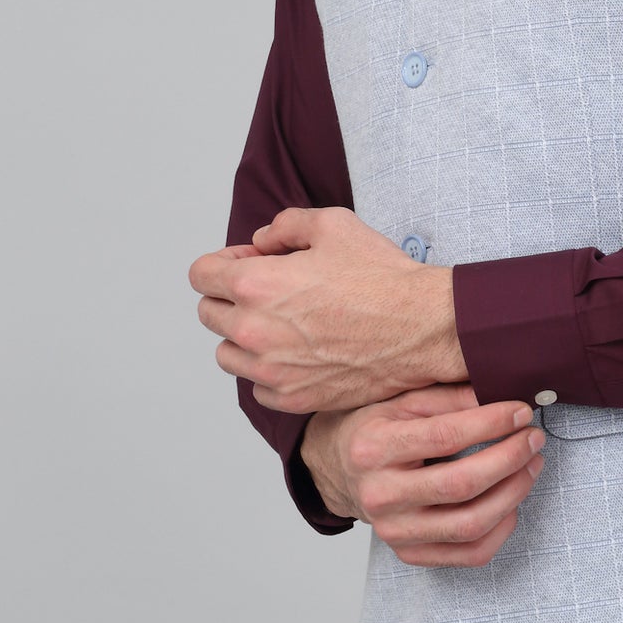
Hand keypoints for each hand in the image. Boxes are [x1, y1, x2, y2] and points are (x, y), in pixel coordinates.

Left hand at [189, 206, 467, 414]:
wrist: (421, 327)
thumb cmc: (381, 276)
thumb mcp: (333, 224)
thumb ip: (284, 226)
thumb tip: (262, 242)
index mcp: (255, 285)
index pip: (201, 275)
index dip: (225, 262)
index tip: (254, 262)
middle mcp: (253, 330)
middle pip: (209, 313)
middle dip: (232, 296)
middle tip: (274, 290)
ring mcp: (270, 370)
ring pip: (227, 354)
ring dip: (244, 336)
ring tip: (283, 324)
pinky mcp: (292, 398)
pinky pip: (257, 386)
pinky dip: (268, 370)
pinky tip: (298, 353)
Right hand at [301, 384, 546, 565]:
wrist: (339, 470)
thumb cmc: (376, 429)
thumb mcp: (403, 401)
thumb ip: (450, 399)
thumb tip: (502, 399)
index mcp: (374, 449)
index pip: (445, 437)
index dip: (492, 424)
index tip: (521, 413)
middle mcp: (380, 495)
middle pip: (461, 484)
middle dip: (509, 459)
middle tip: (533, 439)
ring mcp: (394, 532)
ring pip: (470, 524)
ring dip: (513, 493)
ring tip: (531, 466)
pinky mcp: (410, 554)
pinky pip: (469, 555)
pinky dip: (502, 530)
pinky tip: (512, 502)